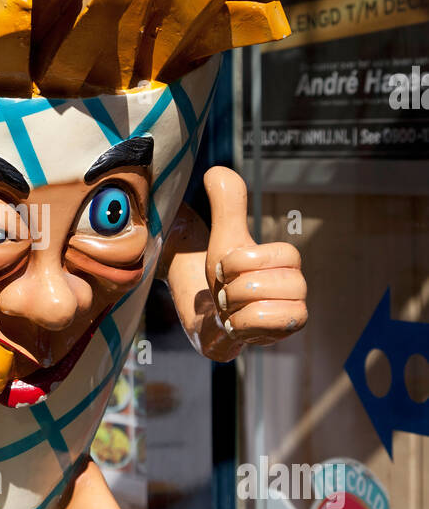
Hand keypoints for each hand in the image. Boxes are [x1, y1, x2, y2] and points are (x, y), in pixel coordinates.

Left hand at [203, 167, 306, 350]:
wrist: (210, 313)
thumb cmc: (223, 275)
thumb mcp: (223, 236)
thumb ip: (226, 203)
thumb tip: (216, 171)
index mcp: (290, 260)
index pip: (279, 254)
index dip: (241, 261)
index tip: (225, 268)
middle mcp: (299, 288)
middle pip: (267, 284)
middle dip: (234, 287)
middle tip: (227, 291)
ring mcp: (292, 315)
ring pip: (265, 309)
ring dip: (235, 307)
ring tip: (231, 308)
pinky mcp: (280, 338)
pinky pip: (264, 329)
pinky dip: (240, 325)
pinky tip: (235, 324)